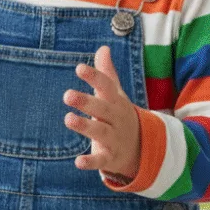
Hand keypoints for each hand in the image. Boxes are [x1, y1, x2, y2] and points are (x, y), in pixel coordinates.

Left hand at [63, 45, 141, 179]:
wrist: (143, 148)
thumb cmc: (120, 116)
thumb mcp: (116, 95)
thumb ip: (106, 74)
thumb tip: (103, 48)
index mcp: (116, 102)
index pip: (106, 87)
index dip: (94, 77)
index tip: (79, 68)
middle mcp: (116, 119)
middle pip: (103, 109)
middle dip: (87, 102)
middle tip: (67, 95)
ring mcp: (114, 139)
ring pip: (100, 132)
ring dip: (85, 126)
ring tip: (68, 119)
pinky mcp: (110, 158)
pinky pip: (101, 160)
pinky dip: (90, 162)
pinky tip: (77, 161)